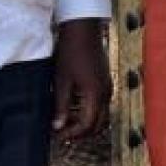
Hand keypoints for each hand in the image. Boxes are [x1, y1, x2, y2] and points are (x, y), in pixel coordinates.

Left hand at [51, 19, 109, 140]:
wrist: (83, 29)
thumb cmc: (70, 52)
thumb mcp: (61, 81)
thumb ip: (62, 106)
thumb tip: (58, 127)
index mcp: (95, 95)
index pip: (87, 125)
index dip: (72, 133)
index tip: (57, 135)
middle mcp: (105, 93)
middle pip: (98, 124)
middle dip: (81, 133)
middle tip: (63, 134)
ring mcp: (107, 87)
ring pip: (101, 115)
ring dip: (86, 123)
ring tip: (68, 122)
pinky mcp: (106, 81)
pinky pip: (101, 105)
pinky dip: (90, 112)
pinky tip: (76, 108)